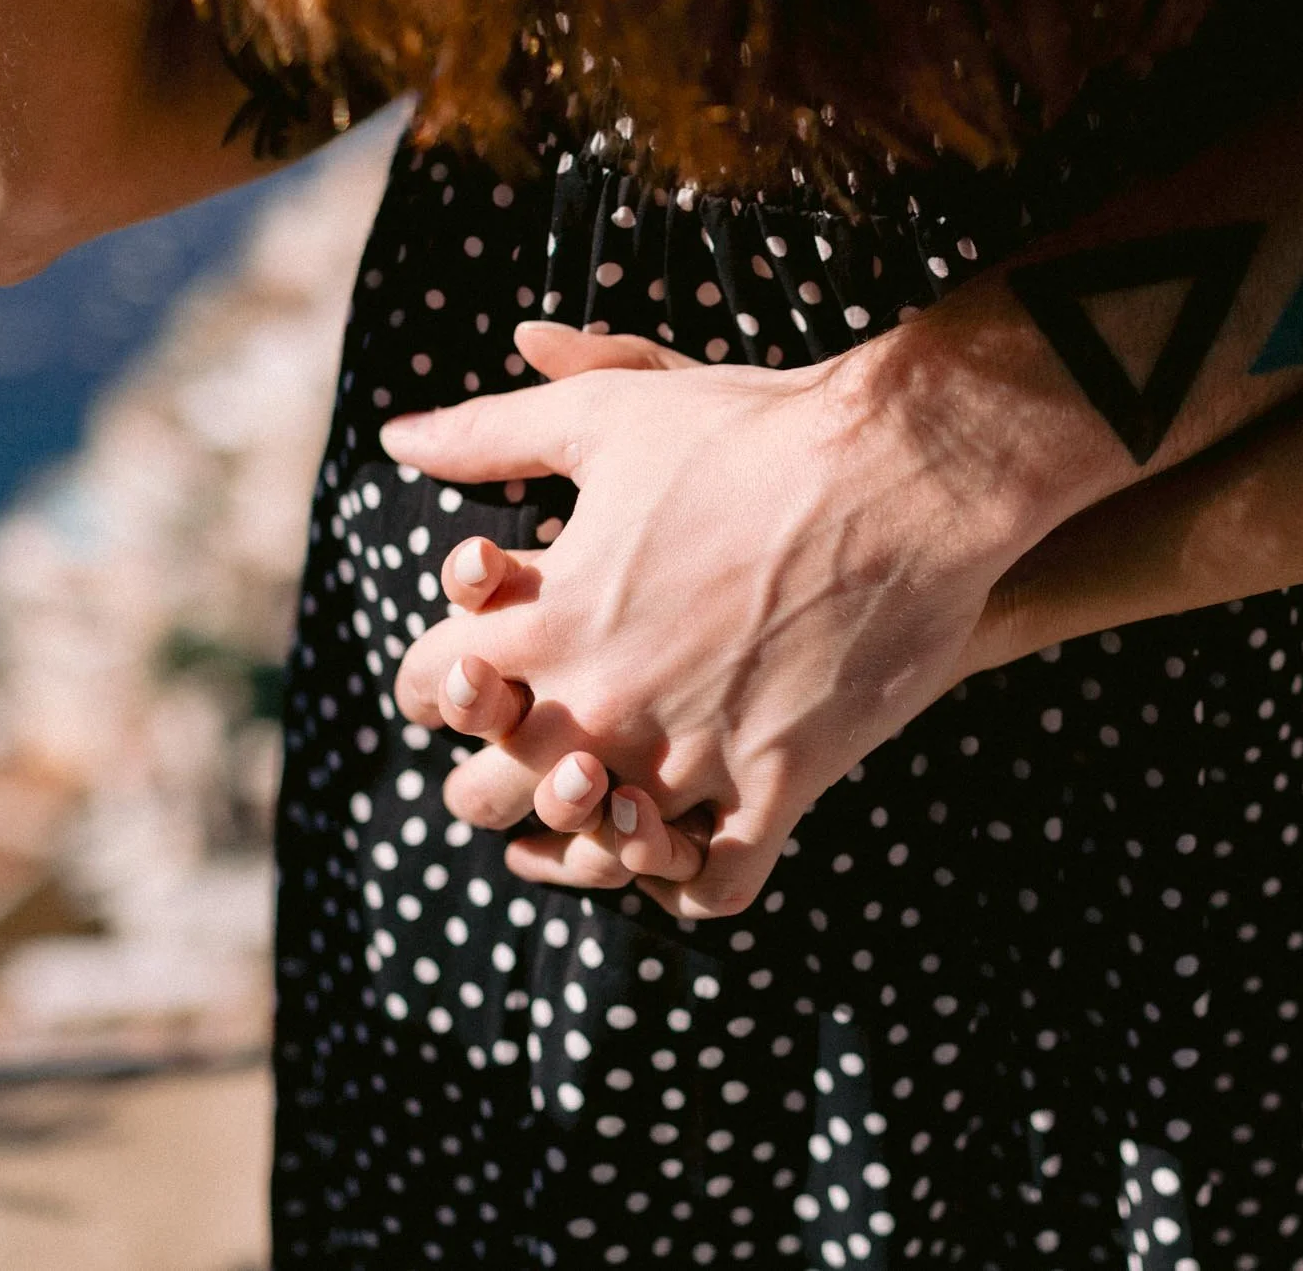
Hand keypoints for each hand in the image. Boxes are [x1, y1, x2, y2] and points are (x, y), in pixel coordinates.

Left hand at [385, 321, 1037, 917]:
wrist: (904, 470)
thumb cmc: (754, 431)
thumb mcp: (608, 416)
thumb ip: (493, 431)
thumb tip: (398, 437)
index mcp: (545, 618)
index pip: (424, 687)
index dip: (433, 681)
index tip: (463, 672)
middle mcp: (603, 701)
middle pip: (486, 797)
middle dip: (489, 780)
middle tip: (521, 756)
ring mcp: (692, 754)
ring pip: (598, 854)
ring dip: (586, 843)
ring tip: (596, 819)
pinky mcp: (780, 783)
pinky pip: (715, 885)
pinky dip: (691, 883)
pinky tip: (688, 852)